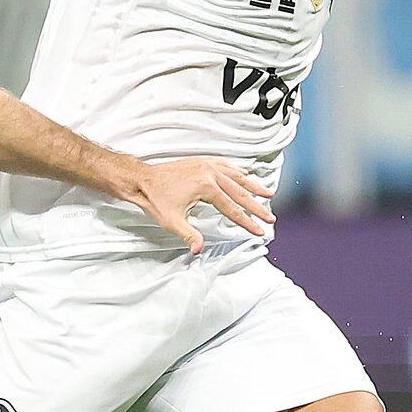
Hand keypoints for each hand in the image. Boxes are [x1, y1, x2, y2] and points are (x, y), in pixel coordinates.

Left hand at [115, 157, 275, 253]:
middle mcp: (209, 172)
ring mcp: (205, 164)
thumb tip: (199, 250)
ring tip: (267, 193)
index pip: (232, 209)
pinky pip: (224, 165)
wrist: (142, 180)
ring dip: (252, 185)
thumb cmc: (155, 198)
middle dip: (256, 206)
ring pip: (236, 175)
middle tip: (270, 217)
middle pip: (239, 192)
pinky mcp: (200, 161)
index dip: (247, 222)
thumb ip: (189, 235)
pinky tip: (244, 174)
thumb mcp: (172, 221)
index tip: (259, 231)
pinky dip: (237, 171)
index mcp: (205, 186)